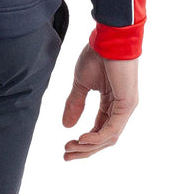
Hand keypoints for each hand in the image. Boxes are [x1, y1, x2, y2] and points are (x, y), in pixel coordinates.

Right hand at [62, 43, 138, 159]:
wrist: (107, 38)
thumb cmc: (97, 55)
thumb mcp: (81, 83)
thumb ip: (75, 103)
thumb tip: (66, 126)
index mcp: (111, 103)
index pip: (99, 129)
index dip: (83, 141)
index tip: (66, 148)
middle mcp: (120, 109)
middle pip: (104, 138)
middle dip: (85, 150)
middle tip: (66, 155)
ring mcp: (125, 107)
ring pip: (108, 137)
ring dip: (89, 146)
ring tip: (71, 148)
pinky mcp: (127, 104)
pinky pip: (113, 128)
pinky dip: (98, 137)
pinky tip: (82, 139)